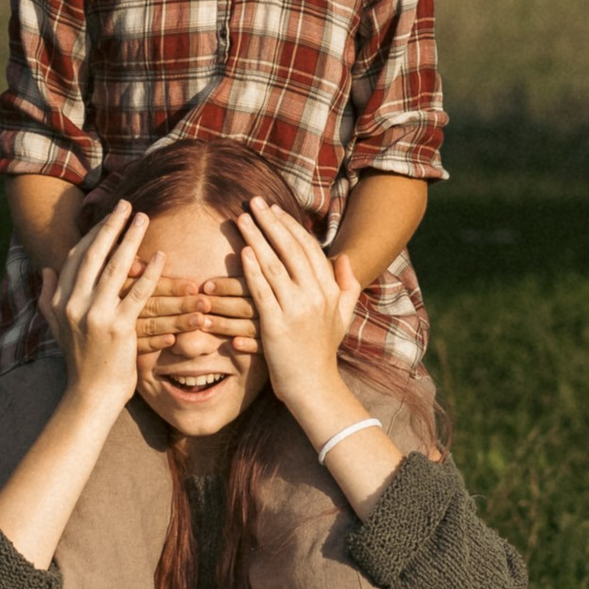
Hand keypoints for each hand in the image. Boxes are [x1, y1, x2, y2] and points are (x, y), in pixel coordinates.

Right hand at [38, 202, 164, 418]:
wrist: (91, 395)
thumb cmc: (80, 360)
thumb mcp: (57, 327)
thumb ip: (49, 297)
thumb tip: (47, 270)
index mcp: (61, 301)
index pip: (77, 257)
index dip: (93, 234)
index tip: (110, 217)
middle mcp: (75, 304)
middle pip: (95, 254)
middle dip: (111, 226)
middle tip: (127, 204)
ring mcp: (96, 315)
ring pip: (117, 267)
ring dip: (131, 239)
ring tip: (144, 218)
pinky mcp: (119, 328)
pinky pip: (138, 293)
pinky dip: (150, 272)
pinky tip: (161, 255)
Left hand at [239, 199, 363, 429]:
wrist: (313, 387)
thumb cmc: (323, 351)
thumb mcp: (343, 315)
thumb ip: (347, 285)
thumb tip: (344, 258)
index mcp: (329, 290)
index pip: (309, 248)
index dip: (290, 226)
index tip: (274, 210)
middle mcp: (315, 296)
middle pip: (290, 249)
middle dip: (270, 222)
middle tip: (253, 202)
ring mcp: (296, 310)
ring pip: (273, 265)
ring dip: (256, 238)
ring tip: (241, 218)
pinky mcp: (276, 325)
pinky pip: (263, 291)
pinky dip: (253, 270)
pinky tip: (243, 252)